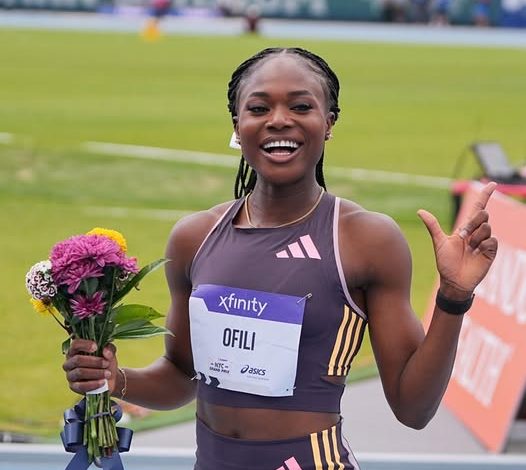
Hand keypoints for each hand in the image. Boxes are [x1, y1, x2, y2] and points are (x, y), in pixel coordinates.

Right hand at [63, 339, 118, 394]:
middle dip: (95, 362)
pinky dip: (93, 384)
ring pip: (79, 372)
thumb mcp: (110, 352)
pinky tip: (102, 382)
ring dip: (96, 373)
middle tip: (107, 363)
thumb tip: (105, 352)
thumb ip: (109, 349)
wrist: (108, 378)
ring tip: (108, 373)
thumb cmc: (105, 361)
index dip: (84, 345)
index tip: (96, 347)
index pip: (75, 344)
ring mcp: (70, 375)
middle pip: (77, 360)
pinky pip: (81, 386)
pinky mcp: (73, 387)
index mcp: (76, 350)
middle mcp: (70, 362)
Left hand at [417, 182, 497, 297]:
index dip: (485, 195)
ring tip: (469, 247)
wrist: (453, 281)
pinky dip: (482, 245)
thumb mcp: (439, 242)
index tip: (491, 183)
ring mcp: (485, 241)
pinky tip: (476, 253)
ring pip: (486, 227)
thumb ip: (432, 226)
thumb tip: (420, 211)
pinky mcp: (491, 251)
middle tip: (463, 236)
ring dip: (475, 236)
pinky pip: (492, 240)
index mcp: (466, 228)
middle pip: (482, 214)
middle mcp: (477, 233)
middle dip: (472, 223)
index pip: (477, 208)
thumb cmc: (446, 263)